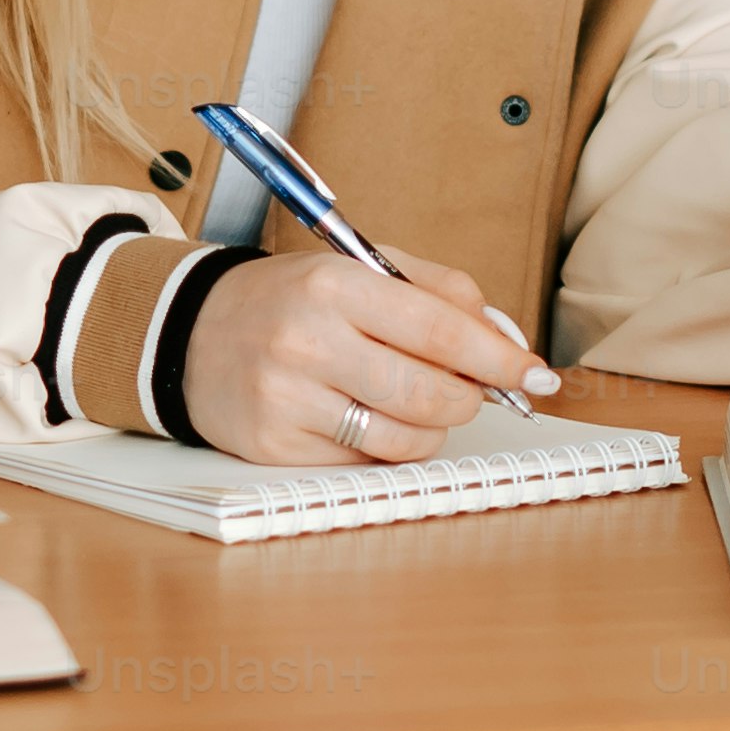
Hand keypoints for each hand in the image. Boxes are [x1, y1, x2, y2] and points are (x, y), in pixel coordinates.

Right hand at [174, 239, 554, 464]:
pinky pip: (365, 461)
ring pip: (405, 438)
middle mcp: (308, 341)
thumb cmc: (292, 300)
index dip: (499, 358)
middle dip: (467, 398)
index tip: (536, 375)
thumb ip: (438, 291)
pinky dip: (384, 445)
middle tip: (467, 390)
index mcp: (335, 285)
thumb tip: (505, 340)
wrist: (193, 333)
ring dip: (430, 427)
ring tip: (413, 401)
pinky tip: (364, 417)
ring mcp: (288, 398)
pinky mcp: (275, 446)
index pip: (441, 328)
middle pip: (431, 393)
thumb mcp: (357, 268)